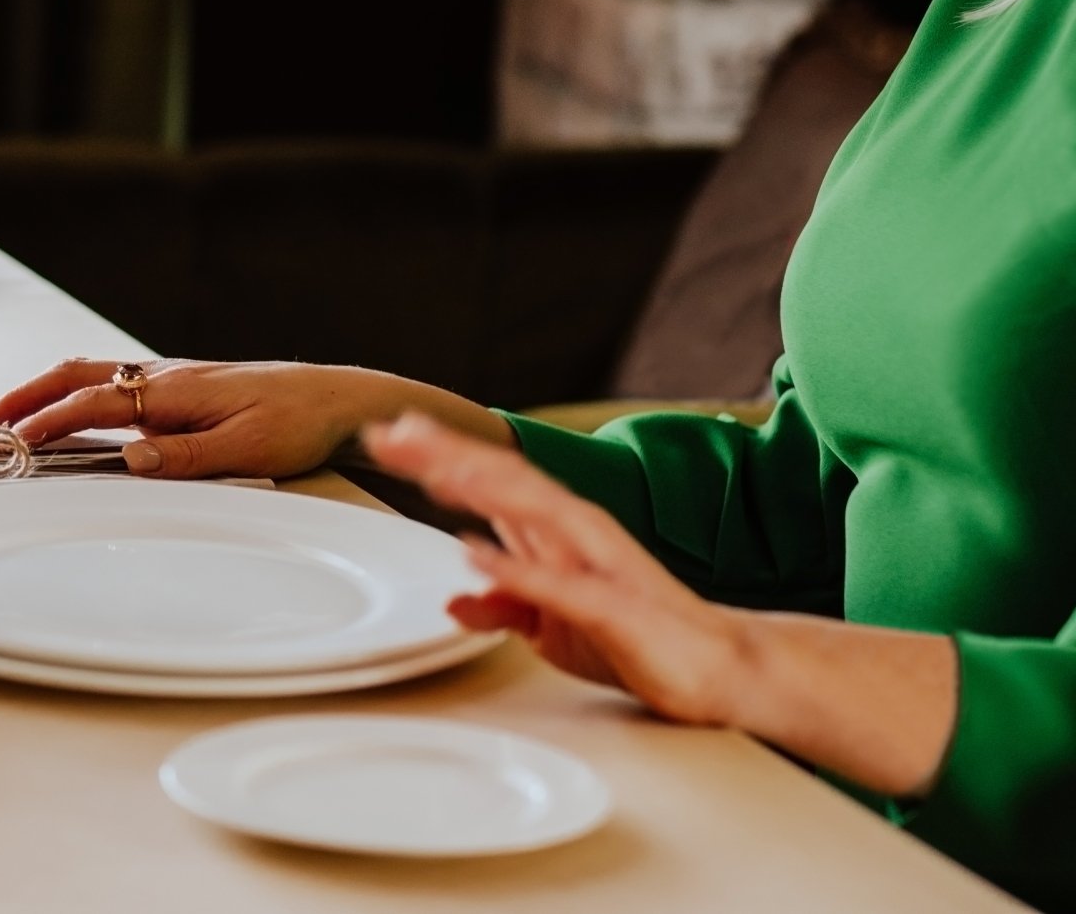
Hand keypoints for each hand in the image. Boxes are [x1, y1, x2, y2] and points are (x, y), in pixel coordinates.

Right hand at [0, 358, 493, 479]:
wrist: (340, 399)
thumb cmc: (300, 424)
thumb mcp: (250, 450)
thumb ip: (186, 457)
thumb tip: (128, 457)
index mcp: (175, 390)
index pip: (93, 402)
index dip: (44, 422)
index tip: (4, 443)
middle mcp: (163, 376)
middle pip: (74, 376)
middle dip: (21, 399)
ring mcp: (168, 377)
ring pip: (88, 375)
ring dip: (39, 394)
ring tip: (1, 420)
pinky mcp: (177, 386)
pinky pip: (108, 383)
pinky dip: (68, 394)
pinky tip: (59, 414)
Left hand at [363, 414, 752, 726]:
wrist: (718, 672)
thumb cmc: (636, 639)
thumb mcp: (551, 626)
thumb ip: (506, 603)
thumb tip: (455, 599)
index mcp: (557, 531)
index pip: (492, 479)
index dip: (440, 454)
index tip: (387, 436)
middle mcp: (576, 533)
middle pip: (502, 479)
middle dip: (443, 452)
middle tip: (385, 432)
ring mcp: (598, 564)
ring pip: (532, 511)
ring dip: (478, 486)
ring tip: (427, 467)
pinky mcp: (615, 607)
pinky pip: (560, 584)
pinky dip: (515, 566)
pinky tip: (474, 552)